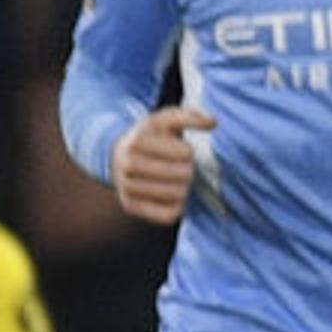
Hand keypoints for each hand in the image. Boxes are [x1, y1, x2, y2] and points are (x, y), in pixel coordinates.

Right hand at [114, 107, 214, 226]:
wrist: (117, 155)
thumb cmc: (150, 136)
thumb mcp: (166, 119)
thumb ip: (191, 116)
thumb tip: (213, 122)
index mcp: (138, 141)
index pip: (186, 153)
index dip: (189, 152)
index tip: (182, 150)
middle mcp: (128, 165)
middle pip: (184, 175)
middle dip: (189, 170)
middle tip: (182, 167)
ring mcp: (126, 187)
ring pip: (178, 195)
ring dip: (184, 188)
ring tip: (176, 180)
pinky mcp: (129, 206)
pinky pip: (168, 215)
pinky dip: (178, 207)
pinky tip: (173, 195)